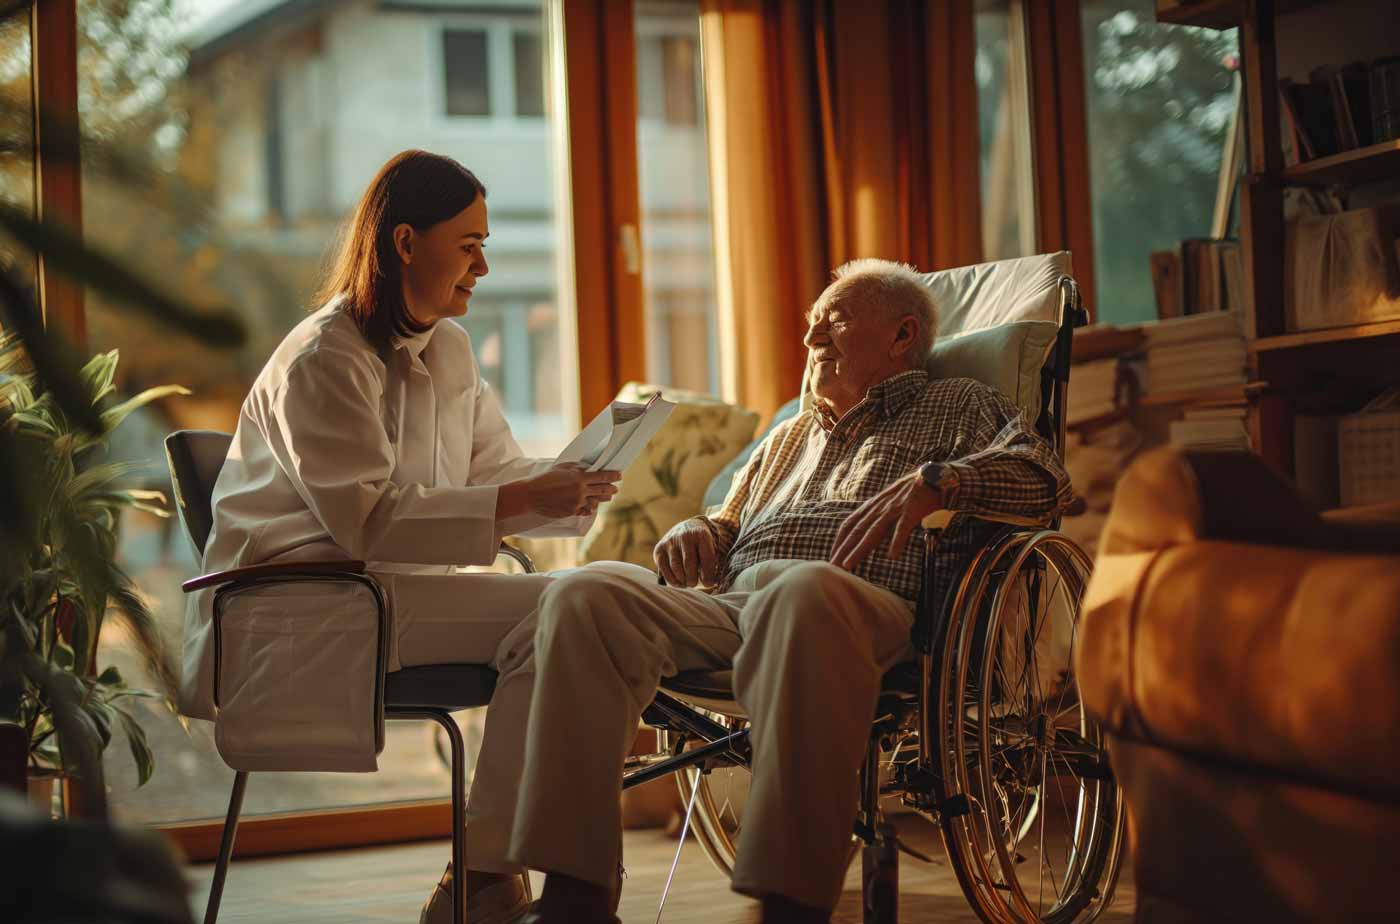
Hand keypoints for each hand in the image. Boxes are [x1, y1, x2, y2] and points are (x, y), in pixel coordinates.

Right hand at [503, 464, 620, 519]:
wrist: (532, 495)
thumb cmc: (545, 479)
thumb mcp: (563, 468)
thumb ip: (577, 468)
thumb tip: (589, 468)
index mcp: (579, 478)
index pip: (602, 477)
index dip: (613, 476)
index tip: (619, 476)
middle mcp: (580, 491)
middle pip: (603, 490)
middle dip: (611, 489)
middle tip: (615, 488)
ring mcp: (577, 503)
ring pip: (596, 502)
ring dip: (601, 499)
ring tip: (606, 497)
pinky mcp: (572, 512)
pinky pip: (585, 510)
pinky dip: (589, 507)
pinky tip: (592, 505)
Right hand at [653, 518, 720, 587]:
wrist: (686, 528)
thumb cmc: (701, 546)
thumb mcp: (711, 548)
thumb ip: (710, 564)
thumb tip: (709, 583)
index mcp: (701, 534)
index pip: (706, 558)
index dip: (708, 575)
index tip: (708, 584)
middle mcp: (685, 536)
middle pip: (689, 564)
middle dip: (693, 579)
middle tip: (694, 584)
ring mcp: (670, 542)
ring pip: (676, 568)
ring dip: (682, 581)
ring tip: (687, 583)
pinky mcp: (659, 549)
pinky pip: (664, 569)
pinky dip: (672, 580)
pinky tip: (679, 582)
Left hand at [829, 469, 943, 571]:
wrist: (933, 476)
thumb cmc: (912, 493)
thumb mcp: (889, 502)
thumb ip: (879, 516)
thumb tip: (869, 533)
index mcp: (873, 506)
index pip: (850, 524)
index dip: (840, 540)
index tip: (832, 556)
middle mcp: (879, 508)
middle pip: (856, 531)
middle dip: (843, 549)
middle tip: (832, 566)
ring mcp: (894, 509)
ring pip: (872, 532)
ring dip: (859, 549)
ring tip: (848, 564)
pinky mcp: (911, 511)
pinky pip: (902, 528)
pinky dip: (896, 542)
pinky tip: (892, 556)